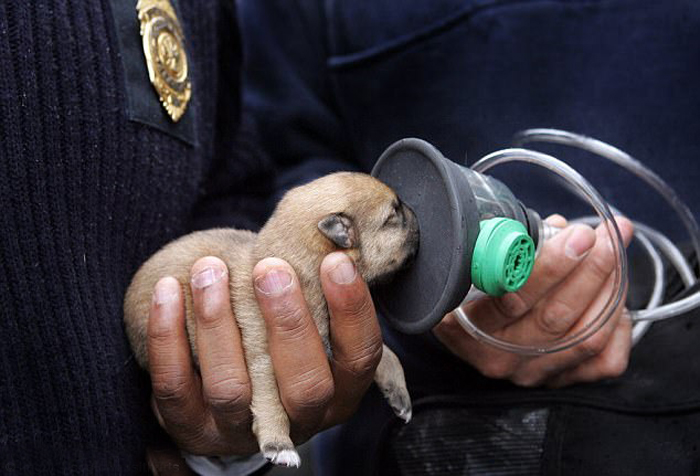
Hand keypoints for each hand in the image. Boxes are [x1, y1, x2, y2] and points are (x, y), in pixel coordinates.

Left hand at [145, 252, 381, 455]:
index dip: (351, 310)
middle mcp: (297, 420)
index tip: (335, 260)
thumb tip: (327, 230)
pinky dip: (168, 336)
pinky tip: (168, 291)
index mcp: (339, 391)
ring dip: (218, 323)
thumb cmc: (276, 337)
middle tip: (269, 269)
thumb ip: (316, 289)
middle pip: (304, 387)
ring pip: (231, 389)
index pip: (359, 357)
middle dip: (288, 323)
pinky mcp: (191, 428)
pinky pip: (173, 387)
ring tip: (210, 270)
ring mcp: (240, 432)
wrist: (227, 390)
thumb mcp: (308, 319)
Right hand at [433, 215, 633, 387]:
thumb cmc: (475, 289)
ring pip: (586, 337)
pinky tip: (614, 297)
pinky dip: (618, 326)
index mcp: (466, 326)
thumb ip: (513, 249)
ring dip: (610, 289)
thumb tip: (561, 229)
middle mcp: (498, 356)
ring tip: (615, 253)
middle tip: (608, 237)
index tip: (577, 235)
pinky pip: (605, 362)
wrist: (475, 333)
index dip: (551, 266)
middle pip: (556, 317)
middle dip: (592, 269)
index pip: (513, 298)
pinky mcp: (560, 381)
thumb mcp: (475, 266)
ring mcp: (531, 372)